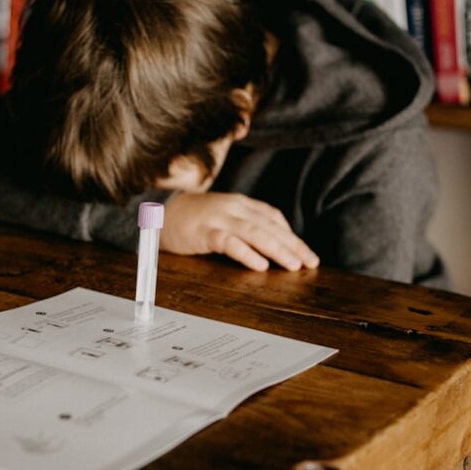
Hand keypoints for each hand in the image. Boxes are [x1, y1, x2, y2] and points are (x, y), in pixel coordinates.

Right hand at [160, 192, 319, 271]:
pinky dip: (246, 253)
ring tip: (293, 265)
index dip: (292, 236)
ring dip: (277, 249)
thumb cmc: (195, 219)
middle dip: (293, 245)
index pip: (273, 218)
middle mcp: (234, 208)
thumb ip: (246, 226)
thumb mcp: (224, 217)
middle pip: (270, 226)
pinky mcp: (204, 232)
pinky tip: (260, 265)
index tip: (307, 254)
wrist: (159, 213)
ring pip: (255, 233)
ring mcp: (219, 218)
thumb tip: (274, 246)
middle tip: (310, 262)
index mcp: (241, 204)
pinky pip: (229, 242)